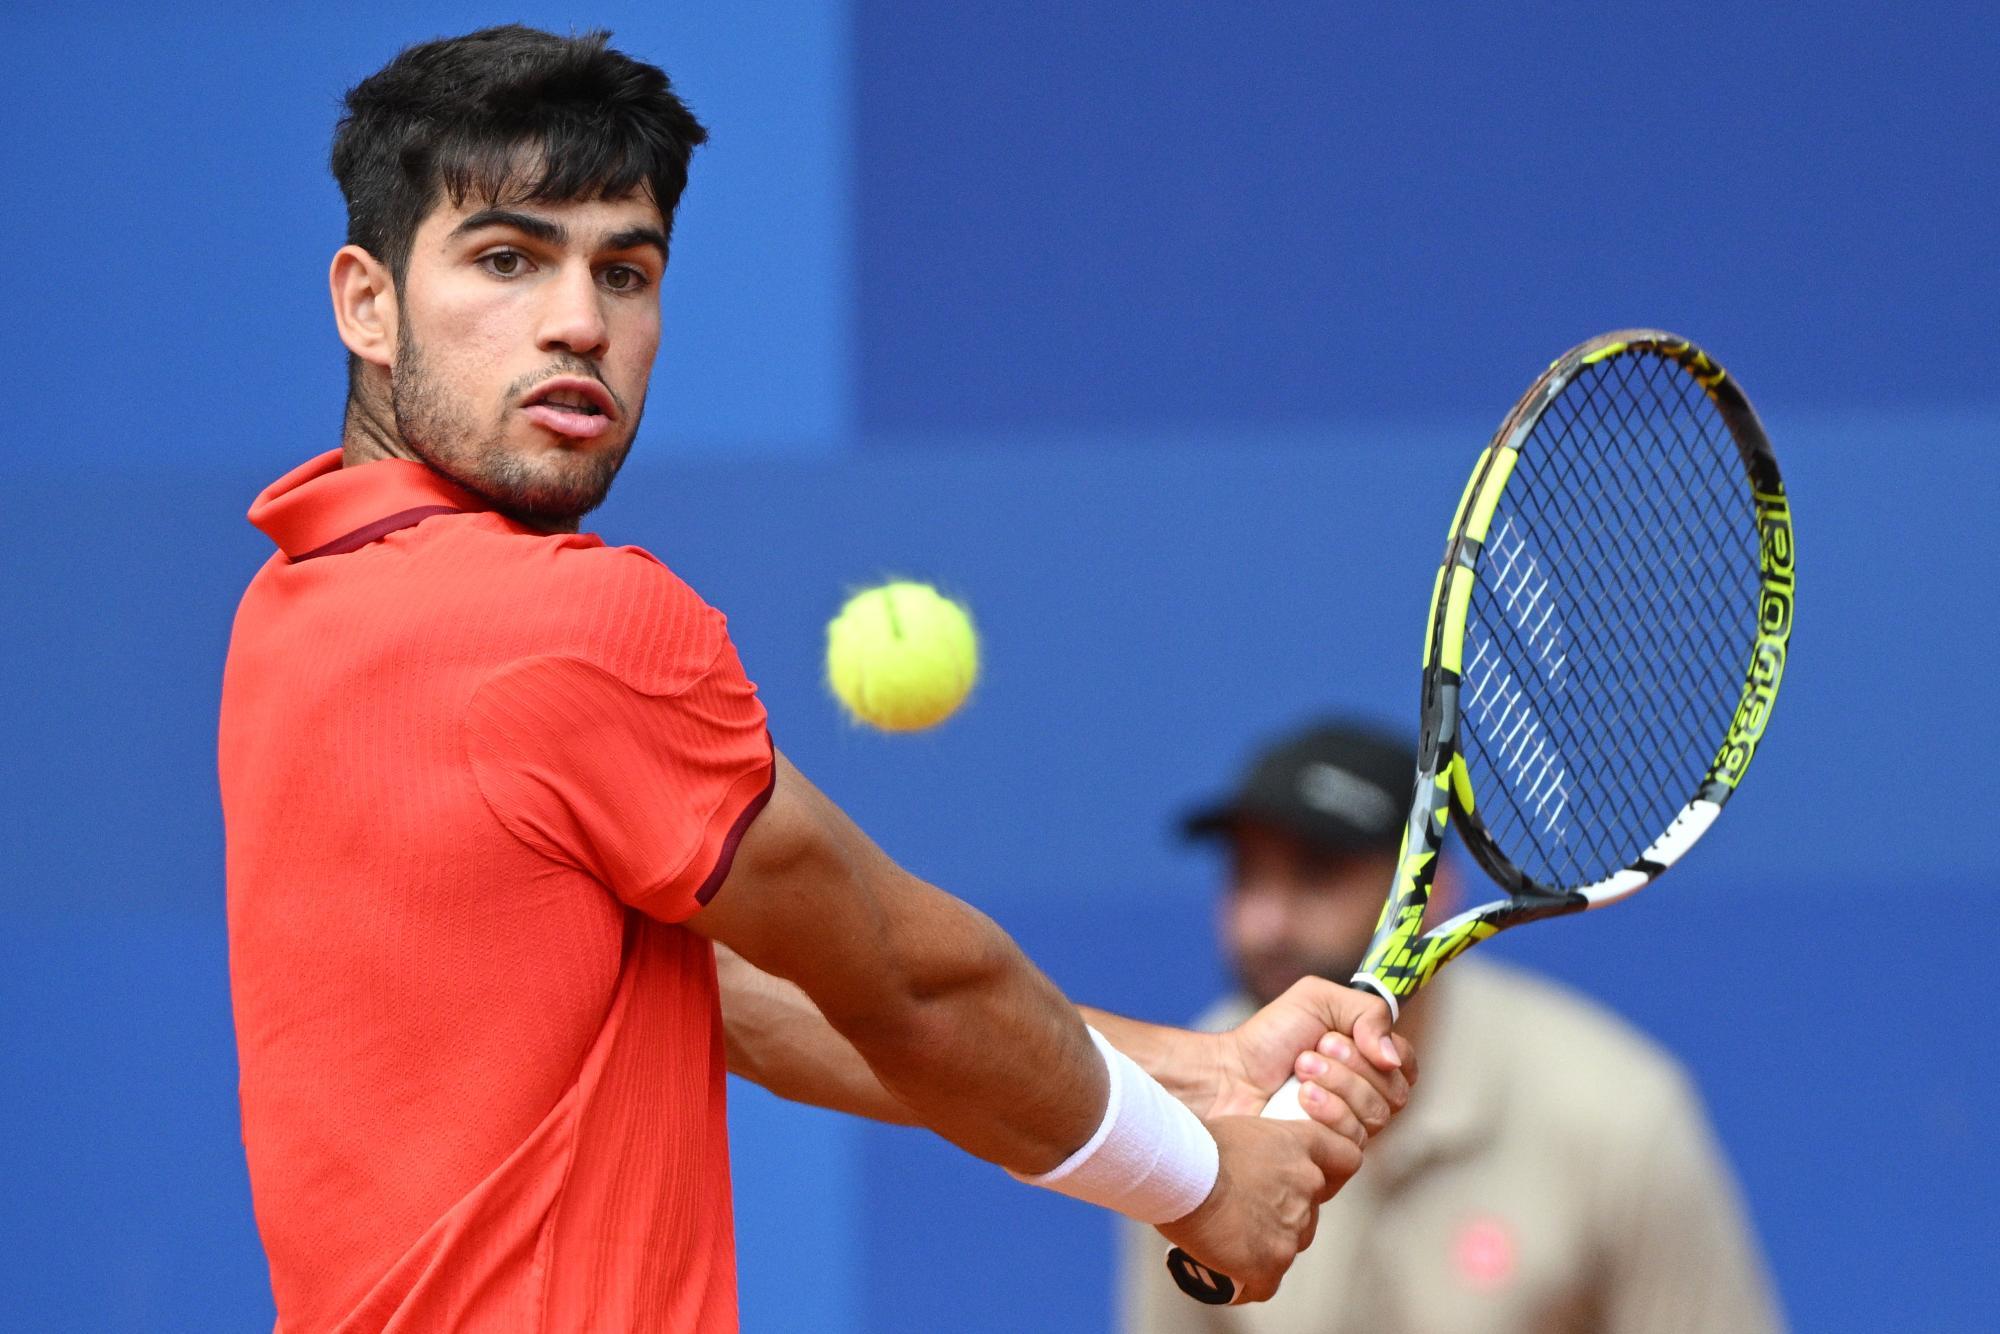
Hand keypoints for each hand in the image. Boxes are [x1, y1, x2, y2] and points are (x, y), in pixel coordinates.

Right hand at [1155, 1115, 1359, 1303]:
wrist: (1178, 1173)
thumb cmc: (1195, 1144)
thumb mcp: (1241, 1128)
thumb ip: (1261, 1148)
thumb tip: (1248, 1163)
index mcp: (1301, 1146)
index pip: (1346, 1158)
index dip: (1330, 1172)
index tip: (1308, 1179)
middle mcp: (1306, 1186)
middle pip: (1310, 1209)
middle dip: (1284, 1214)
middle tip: (1246, 1211)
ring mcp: (1292, 1229)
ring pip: (1288, 1246)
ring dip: (1265, 1246)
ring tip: (1228, 1240)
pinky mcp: (1270, 1263)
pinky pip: (1265, 1282)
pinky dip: (1247, 1281)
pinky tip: (1225, 1272)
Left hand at [1207, 977, 1415, 1143]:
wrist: (1227, 1077)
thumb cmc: (1269, 1038)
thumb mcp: (1317, 1000)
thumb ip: (1367, 1012)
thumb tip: (1393, 1057)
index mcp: (1369, 1063)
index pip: (1405, 1066)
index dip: (1383, 1052)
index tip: (1338, 1036)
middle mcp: (1366, 1099)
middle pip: (1395, 1093)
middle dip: (1350, 1068)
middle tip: (1309, 1054)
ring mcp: (1351, 1131)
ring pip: (1376, 1117)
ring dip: (1336, 1086)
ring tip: (1299, 1072)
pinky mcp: (1334, 1158)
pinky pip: (1355, 1142)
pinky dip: (1328, 1113)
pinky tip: (1299, 1101)